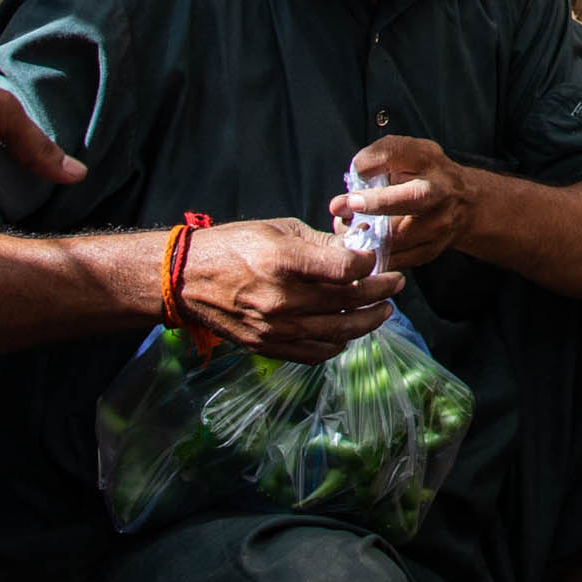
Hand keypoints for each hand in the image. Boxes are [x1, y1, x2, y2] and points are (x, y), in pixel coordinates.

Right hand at [178, 219, 399, 362]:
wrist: (185, 280)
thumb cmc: (233, 245)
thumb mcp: (278, 229)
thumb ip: (320, 244)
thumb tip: (357, 250)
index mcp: (283, 262)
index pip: (345, 270)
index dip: (369, 264)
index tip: (376, 259)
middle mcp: (281, 299)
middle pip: (348, 302)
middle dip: (380, 293)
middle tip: (396, 284)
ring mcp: (274, 328)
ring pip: (338, 332)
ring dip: (367, 322)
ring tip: (383, 311)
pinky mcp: (267, 346)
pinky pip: (315, 352)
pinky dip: (337, 343)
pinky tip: (348, 331)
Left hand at [332, 136, 482, 271]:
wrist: (465, 204)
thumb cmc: (426, 175)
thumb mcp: (408, 155)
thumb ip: (379, 157)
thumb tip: (353, 175)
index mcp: (426, 160)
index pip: (397, 153)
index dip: (371, 162)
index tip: (354, 171)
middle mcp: (438, 191)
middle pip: (412, 198)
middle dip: (375, 203)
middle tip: (342, 206)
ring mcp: (438, 225)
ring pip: (398, 238)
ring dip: (364, 236)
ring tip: (344, 230)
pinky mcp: (430, 250)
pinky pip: (396, 259)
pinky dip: (373, 256)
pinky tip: (360, 248)